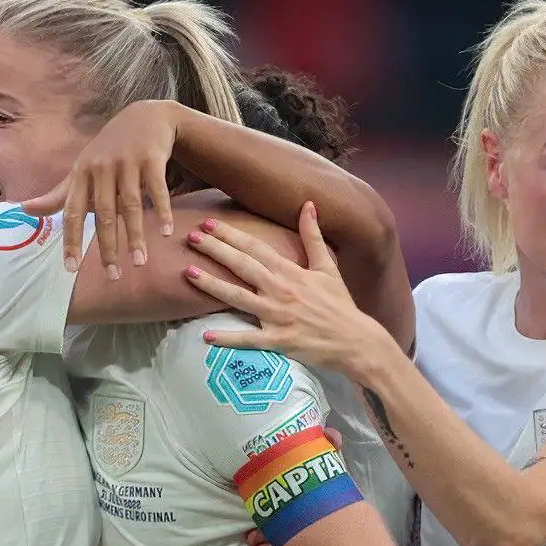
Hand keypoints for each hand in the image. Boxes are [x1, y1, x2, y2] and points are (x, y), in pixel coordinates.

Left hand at [24, 99, 181, 280]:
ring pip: (130, 206)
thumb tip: (23, 210)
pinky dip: (162, 211)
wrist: (144, 117)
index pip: (73, 212)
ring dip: (135, 236)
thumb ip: (58, 195)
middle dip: (107, 247)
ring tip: (139, 263)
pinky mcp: (151, 158)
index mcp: (82, 174)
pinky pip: (157, 190)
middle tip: (112, 276)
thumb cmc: (107, 150)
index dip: (71, 240)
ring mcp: (127, 162)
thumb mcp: (81, 170)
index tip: (70, 269)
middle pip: (104, 214)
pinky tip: (166, 233)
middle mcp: (102, 168)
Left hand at [186, 204, 395, 376]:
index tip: (209, 223)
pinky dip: (228, 339)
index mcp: (291, 271)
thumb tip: (308, 204)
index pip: (256, 247)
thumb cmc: (340, 305)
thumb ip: (313, 236)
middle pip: (242, 266)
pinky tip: (206, 336)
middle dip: (215, 250)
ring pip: (239, 298)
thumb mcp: (328, 267)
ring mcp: (278, 316)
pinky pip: (249, 340)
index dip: (231, 234)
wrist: (355, 341)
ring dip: (212, 286)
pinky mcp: (279, 341)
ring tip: (189, 274)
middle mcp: (281, 290)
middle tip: (190, 237)